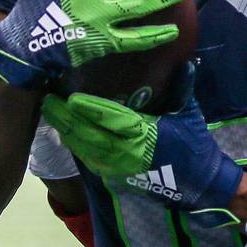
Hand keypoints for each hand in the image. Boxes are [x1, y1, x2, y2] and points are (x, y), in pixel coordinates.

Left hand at [41, 65, 241, 210]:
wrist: (198, 183)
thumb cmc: (195, 146)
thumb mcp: (190, 115)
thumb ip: (182, 89)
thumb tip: (185, 62)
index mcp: (146, 135)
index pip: (112, 120)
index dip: (90, 109)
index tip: (71, 97)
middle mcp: (127, 153)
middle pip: (89, 134)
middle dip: (66, 118)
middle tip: (47, 100)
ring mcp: (118, 168)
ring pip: (84, 148)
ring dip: (66, 130)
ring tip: (50, 111)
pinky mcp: (114, 177)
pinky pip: (89, 159)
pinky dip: (75, 144)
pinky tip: (65, 131)